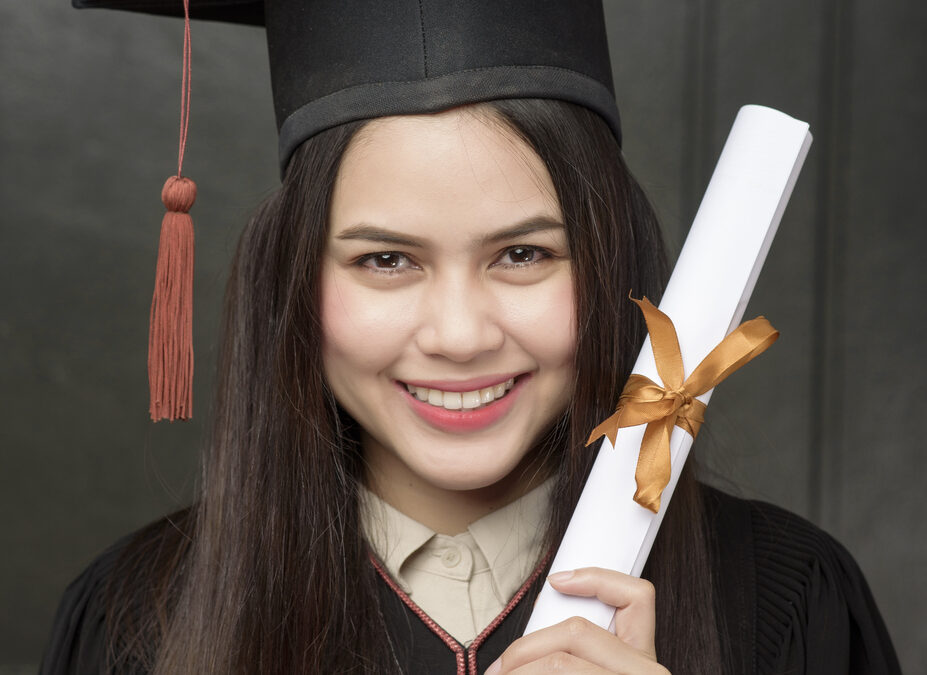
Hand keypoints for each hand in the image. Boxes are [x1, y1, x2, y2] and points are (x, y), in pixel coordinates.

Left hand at [484, 567, 669, 673]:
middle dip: (525, 648)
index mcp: (644, 660)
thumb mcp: (596, 667)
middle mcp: (646, 671)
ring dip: (519, 670)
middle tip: (499, 669)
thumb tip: (533, 630)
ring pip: (560, 663)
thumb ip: (578, 650)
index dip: (597, 578)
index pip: (638, 597)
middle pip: (577, 631)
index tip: (557, 580)